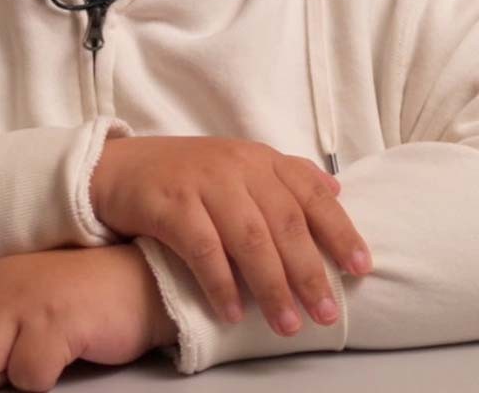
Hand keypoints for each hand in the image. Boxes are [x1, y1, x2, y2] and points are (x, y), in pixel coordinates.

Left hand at [0, 245, 176, 390]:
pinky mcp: (55, 323)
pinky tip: (64, 353)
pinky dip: (44, 377)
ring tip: (35, 357)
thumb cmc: (74, 296)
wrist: (135, 278)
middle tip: (17, 357)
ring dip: (4, 374)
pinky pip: (27, 376)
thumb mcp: (16, 292)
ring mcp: (24, 302)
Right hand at [91, 137, 371, 337]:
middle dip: (309, 272)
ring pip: (249, 238)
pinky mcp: (171, 203)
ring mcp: (203, 182)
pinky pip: (204, 249)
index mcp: (259, 159)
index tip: (361, 269)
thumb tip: (336, 189)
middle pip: (284, 221)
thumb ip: (284, 176)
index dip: (339, 230)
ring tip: (286, 325)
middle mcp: (237, 166)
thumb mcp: (237, 165)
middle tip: (326, 315)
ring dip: (272, 286)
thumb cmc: (187, 174)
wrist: (122, 168)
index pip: (310, 192)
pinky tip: (232, 313)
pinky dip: (222, 284)